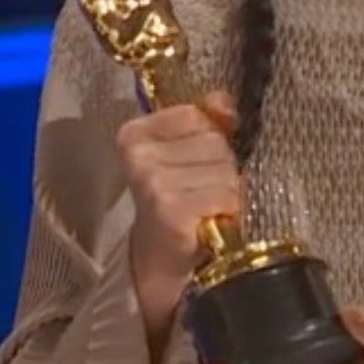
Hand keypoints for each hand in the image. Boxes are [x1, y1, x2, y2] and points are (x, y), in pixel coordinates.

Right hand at [115, 90, 240, 339]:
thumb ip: (206, 120)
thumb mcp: (191, 154)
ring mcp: (154, 181)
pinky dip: (227, 210)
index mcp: (135, 133)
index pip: (196, 114)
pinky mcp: (170, 208)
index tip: (196, 163)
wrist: (164, 264)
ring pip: (225, 168)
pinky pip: (223, 195)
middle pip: (214, 141)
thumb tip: (221, 99)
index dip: (210, 138)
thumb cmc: (182, 203)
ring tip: (208, 208)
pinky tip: (210, 223)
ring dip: (227, 191)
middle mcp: (140, 154)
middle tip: (204, 191)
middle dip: (222, 166)